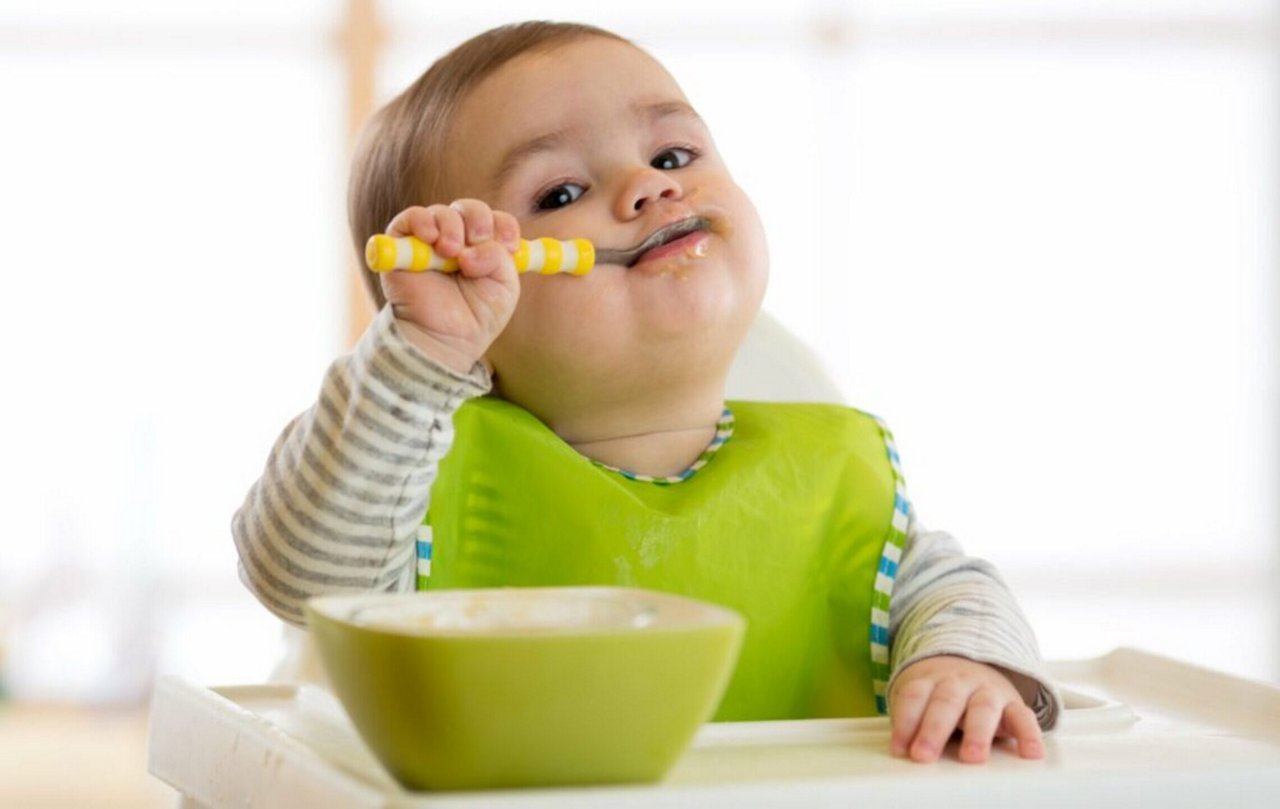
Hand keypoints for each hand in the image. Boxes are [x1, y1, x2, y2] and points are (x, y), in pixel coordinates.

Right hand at [381, 200, 521, 373]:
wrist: (444, 340)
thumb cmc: (475, 316)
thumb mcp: (504, 288)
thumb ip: (500, 259)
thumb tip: (473, 248)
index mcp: (484, 247)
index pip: (496, 220)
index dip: (504, 226)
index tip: (509, 244)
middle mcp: (457, 239)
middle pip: (469, 209)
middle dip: (478, 220)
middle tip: (478, 239)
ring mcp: (430, 241)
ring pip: (441, 212)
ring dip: (451, 226)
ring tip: (451, 252)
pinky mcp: (402, 245)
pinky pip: (409, 217)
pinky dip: (421, 221)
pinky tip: (431, 238)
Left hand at [889, 655, 1043, 763]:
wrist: (971, 661)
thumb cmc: (939, 691)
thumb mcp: (921, 698)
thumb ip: (912, 720)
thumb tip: (902, 751)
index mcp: (931, 679)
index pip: (915, 696)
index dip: (905, 722)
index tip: (899, 749)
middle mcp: (959, 681)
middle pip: (945, 702)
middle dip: (933, 730)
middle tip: (923, 755)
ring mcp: (988, 691)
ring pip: (983, 708)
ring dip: (977, 734)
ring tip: (972, 758)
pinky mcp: (1013, 704)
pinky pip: (1024, 716)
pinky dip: (1029, 734)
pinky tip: (1030, 753)